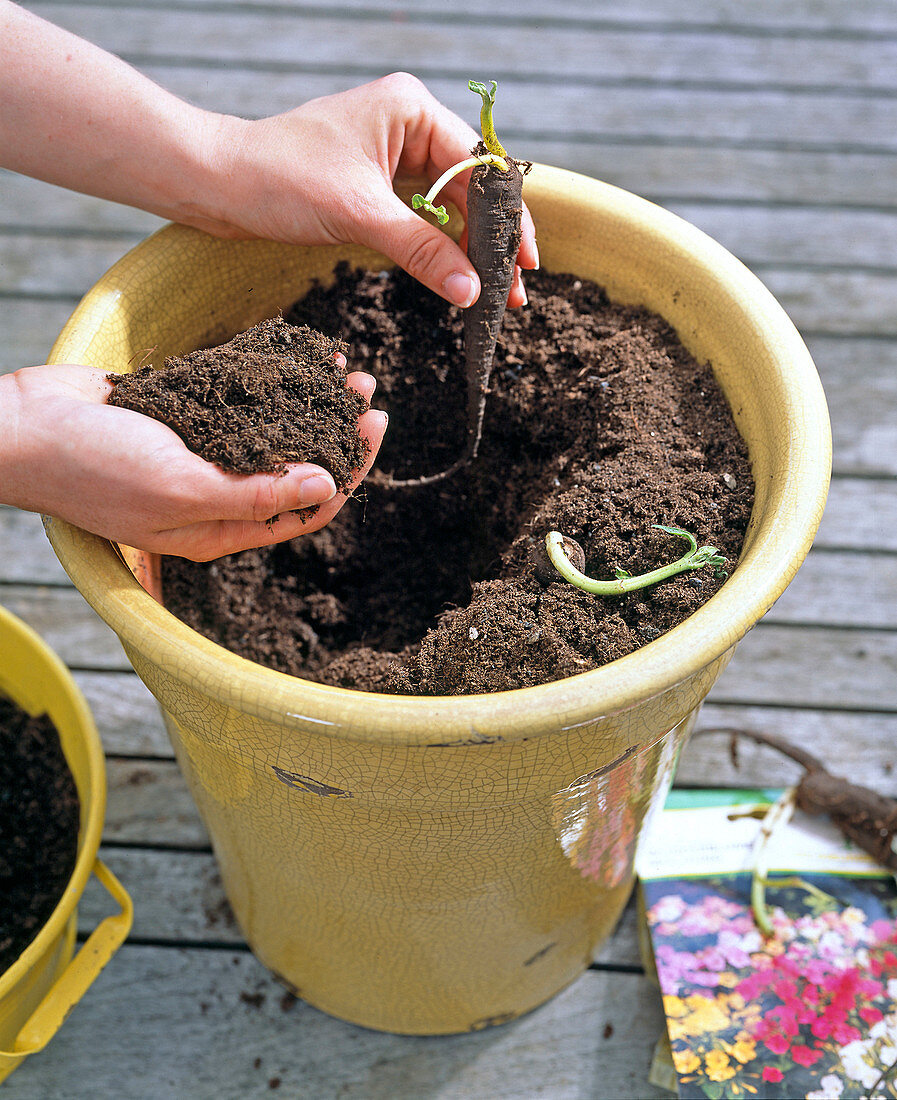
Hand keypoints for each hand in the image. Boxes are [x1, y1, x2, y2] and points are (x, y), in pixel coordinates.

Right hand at [1, 363, 385, 560]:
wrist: (25, 425)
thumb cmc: (94, 468)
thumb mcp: (181, 489)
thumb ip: (254, 494)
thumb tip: (326, 487)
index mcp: (221, 526)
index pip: (305, 508)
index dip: (347, 472)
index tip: (371, 429)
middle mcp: (218, 494)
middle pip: (297, 469)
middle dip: (336, 434)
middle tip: (365, 393)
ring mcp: (202, 452)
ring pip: (274, 432)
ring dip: (311, 404)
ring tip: (344, 369)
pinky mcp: (185, 414)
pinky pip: (241, 400)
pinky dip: (272, 381)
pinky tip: (298, 358)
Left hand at [199, 73, 538, 308]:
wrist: (217, 183)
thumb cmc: (279, 178)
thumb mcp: (360, 215)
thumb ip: (422, 251)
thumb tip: (472, 291)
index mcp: (411, 109)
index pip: (480, 167)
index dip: (507, 219)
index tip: (525, 264)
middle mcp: (407, 125)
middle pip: (471, 188)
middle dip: (492, 241)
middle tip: (515, 293)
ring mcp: (391, 155)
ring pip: (448, 207)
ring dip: (468, 249)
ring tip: (492, 294)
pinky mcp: (374, 184)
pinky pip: (421, 218)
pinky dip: (438, 248)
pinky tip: (456, 276)